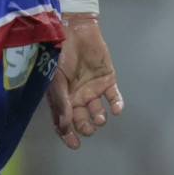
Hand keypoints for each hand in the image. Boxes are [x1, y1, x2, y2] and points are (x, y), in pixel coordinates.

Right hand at [47, 13, 123, 149]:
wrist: (75, 29)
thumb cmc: (60, 53)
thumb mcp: (57, 78)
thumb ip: (61, 102)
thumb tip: (64, 126)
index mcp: (62, 97)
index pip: (64, 121)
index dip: (68, 134)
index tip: (75, 145)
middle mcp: (77, 96)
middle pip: (82, 119)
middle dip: (85, 126)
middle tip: (88, 128)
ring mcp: (93, 88)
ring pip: (98, 111)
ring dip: (99, 117)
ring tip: (100, 116)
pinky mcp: (108, 80)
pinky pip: (114, 97)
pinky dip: (116, 105)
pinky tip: (116, 109)